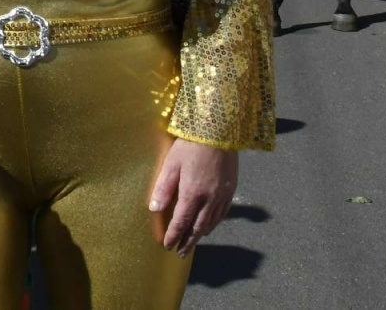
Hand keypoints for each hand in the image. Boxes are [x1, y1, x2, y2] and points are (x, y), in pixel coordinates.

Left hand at [149, 138, 238, 256]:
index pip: (181, 221)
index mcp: (192, 193)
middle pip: (198, 227)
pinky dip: (215, 223)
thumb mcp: (172, 164)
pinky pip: (223, 213)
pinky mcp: (231, 189)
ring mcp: (222, 195)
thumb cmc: (191, 145)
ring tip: (193, 242)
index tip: (167, 246)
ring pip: (212, 222)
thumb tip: (154, 208)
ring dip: (201, 234)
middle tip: (181, 252)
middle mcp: (209, 199)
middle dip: (188, 241)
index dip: (174, 235)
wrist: (219, 132)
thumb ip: (163, 187)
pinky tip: (210, 225)